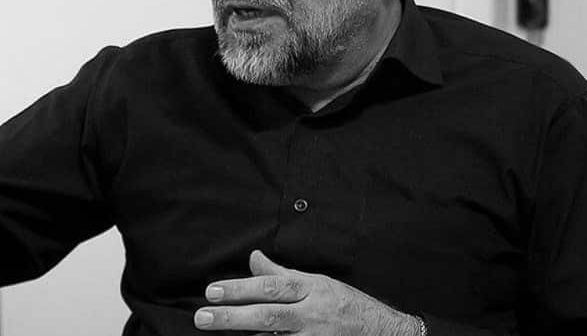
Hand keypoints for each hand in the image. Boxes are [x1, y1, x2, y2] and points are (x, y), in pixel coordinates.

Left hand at [194, 250, 421, 334]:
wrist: (384, 332)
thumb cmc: (345, 304)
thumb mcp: (316, 281)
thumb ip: (281, 273)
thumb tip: (252, 258)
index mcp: (311, 288)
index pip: (271, 286)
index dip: (241, 289)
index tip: (212, 291)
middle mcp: (312, 314)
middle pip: (267, 315)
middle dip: (231, 317)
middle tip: (202, 317)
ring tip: (217, 334)